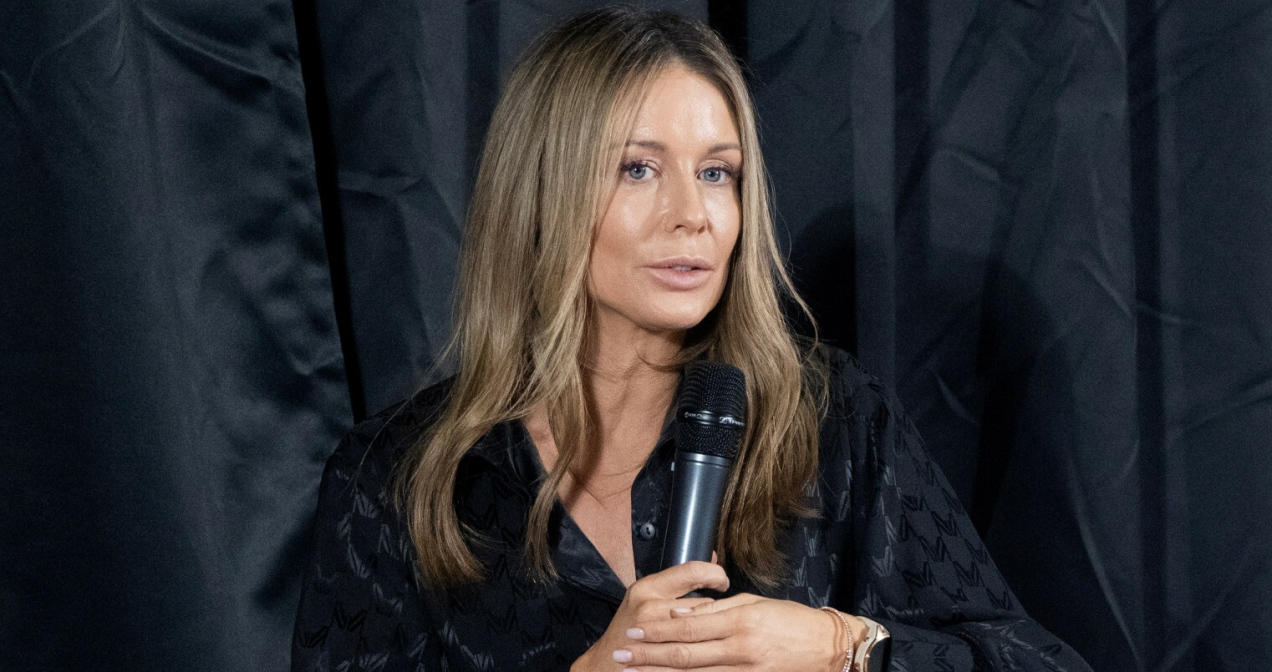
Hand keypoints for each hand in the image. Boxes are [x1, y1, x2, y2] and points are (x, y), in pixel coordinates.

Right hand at [571, 561, 729, 671]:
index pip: (692, 572)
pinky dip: (707, 644)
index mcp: (647, 588)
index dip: (715, 574)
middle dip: (717, 607)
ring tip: (715, 630)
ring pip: (704, 624)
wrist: (605, 666)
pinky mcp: (664, 655)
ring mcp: (658, 633)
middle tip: (725, 611)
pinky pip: (698, 646)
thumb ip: (674, 583)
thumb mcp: (643, 599)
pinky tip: (708, 644)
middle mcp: (651, 608)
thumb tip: (710, 562)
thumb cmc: (625, 633)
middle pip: (702, 600)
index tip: (721, 580)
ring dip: (714, 627)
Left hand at [614, 593, 863, 671]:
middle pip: (685, 655)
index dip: (658, 631)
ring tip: (634, 671)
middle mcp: (740, 648)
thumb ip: (717, 609)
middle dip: (649, 655)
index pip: (688, 627)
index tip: (633, 631)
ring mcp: (746, 671)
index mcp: (740, 621)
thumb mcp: (755, 604)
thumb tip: (682, 613)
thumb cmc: (793, 620)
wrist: (830, 649)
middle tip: (621, 655)